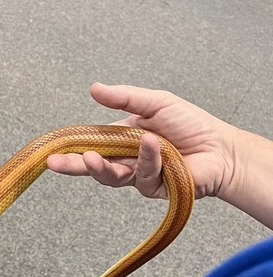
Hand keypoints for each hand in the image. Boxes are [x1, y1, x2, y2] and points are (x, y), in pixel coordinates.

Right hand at [46, 82, 236, 200]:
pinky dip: (147, 158)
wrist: (222, 148)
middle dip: (73, 165)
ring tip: (92, 158)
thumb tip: (94, 88)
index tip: (55, 147)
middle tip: (55, 163)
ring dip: (101, 167)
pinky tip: (153, 144)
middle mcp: (128, 158)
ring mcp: (139, 175)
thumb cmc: (192, 124)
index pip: (93, 142)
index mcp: (124, 137)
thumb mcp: (156, 102)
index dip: (74, 146)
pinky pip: (142, 175)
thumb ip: (125, 98)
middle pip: (95, 165)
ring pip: (112, 176)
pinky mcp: (153, 188)